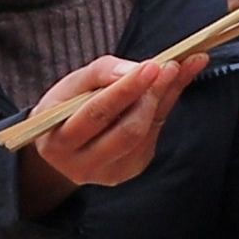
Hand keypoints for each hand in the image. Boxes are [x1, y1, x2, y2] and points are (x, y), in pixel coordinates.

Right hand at [28, 53, 208, 188]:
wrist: (63, 143)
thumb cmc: (66, 107)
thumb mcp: (72, 85)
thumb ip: (101, 73)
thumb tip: (136, 70)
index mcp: (59, 141)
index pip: (97, 113)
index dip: (126, 89)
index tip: (152, 66)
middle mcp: (83, 165)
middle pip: (128, 130)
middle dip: (152, 95)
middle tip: (172, 65)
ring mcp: (109, 173)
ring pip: (145, 134)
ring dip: (164, 99)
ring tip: (179, 69)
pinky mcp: (130, 169)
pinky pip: (152, 137)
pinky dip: (163, 108)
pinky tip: (171, 87)